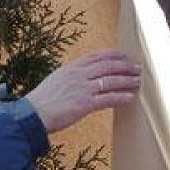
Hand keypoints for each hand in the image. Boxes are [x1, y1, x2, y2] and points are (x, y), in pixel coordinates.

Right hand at [26, 50, 141, 133]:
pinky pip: (108, 98)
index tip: (124, 56)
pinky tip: (130, 97)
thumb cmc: (39, 103)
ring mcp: (83, 88)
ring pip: (111, 80)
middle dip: (125, 65)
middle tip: (137, 67)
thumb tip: (75, 80)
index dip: (113, 55)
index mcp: (71, 68)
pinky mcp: (85, 104)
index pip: (96, 56)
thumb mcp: (54, 82)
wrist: (32, 115)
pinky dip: (121, 97)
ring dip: (127, 80)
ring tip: (138, 81)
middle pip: (108, 65)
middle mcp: (79, 75)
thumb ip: (67, 78)